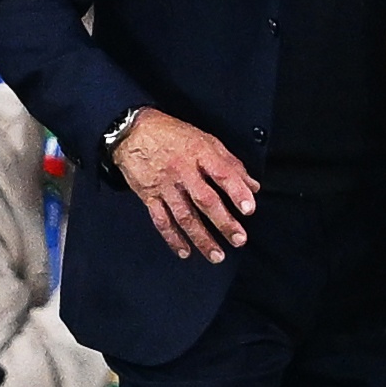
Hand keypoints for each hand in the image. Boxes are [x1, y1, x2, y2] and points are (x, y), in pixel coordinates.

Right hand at [113, 110, 258, 262]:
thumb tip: (253, 186)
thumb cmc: (172, 134)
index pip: (222, 174)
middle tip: (238, 239)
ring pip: (184, 216)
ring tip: (216, 254)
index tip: (249, 209)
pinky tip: (185, 251)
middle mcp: (183, 171)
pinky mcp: (149, 196)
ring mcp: (165, 186)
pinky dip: (173, 238)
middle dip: (223, 222)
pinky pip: (161, 221)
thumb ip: (231, 164)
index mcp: (200, 153)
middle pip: (205, 200)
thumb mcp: (206, 140)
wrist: (132, 132)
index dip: (237, 192)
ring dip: (201, 238)